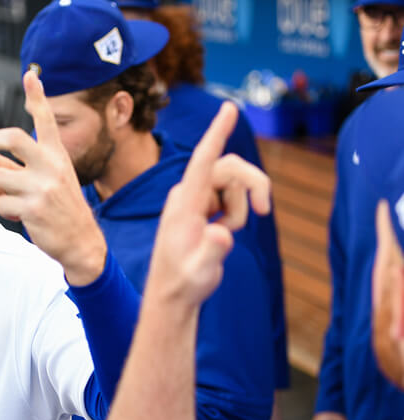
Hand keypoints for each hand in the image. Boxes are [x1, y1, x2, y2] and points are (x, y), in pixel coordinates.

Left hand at [0, 71, 106, 285]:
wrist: (82, 242)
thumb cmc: (60, 208)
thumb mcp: (47, 180)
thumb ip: (18, 166)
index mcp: (57, 155)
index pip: (46, 121)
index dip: (37, 96)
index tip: (30, 75)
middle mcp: (52, 166)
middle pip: (12, 137)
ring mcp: (43, 187)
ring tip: (8, 200)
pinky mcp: (34, 209)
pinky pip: (1, 203)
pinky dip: (3, 210)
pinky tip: (19, 216)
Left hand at [145, 102, 270, 308]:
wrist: (174, 293)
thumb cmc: (184, 282)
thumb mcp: (199, 272)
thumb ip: (210, 252)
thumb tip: (221, 234)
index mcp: (184, 203)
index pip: (203, 161)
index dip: (217, 133)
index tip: (229, 108)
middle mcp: (187, 195)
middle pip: (230, 168)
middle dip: (253, 185)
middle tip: (264, 212)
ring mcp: (195, 199)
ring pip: (233, 184)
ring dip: (240, 208)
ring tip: (225, 234)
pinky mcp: (202, 207)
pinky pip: (230, 196)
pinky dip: (236, 214)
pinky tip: (220, 233)